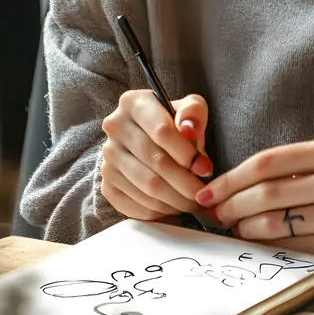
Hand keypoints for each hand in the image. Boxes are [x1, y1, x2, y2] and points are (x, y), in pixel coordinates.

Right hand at [101, 90, 212, 220]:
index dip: (187, 154)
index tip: (205, 168)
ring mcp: (108, 159)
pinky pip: (136, 205)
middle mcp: (115, 128)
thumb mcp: (189, 109)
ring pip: (148, 186)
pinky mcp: (107, 185)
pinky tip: (174, 206)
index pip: (161, 131)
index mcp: (133, 103)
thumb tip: (189, 129)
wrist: (147, 140)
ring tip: (194, 202)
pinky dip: (160, 211)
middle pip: (156, 162)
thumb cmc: (174, 124)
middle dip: (186, 183)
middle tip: (204, 193)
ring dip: (177, 200)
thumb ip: (194, 113)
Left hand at [195, 139, 313, 276]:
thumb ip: (284, 170)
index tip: (208, 191)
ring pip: (274, 222)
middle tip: (214, 213)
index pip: (266, 161)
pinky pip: (288, 247)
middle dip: (231, 205)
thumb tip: (224, 190)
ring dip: (243, 227)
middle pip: (266, 193)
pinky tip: (254, 242)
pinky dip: (263, 245)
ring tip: (233, 228)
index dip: (230, 178)